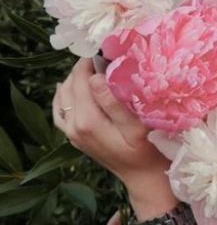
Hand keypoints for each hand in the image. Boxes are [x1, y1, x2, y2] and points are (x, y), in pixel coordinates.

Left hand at [52, 58, 178, 219]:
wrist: (144, 176)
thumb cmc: (148, 149)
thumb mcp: (136, 126)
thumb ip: (113, 103)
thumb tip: (96, 77)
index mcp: (87, 121)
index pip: (80, 79)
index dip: (91, 60)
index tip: (107, 47)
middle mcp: (73, 126)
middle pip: (70, 84)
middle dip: (84, 67)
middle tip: (105, 53)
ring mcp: (71, 132)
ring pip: (63, 94)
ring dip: (76, 78)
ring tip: (96, 66)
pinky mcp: (74, 135)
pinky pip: (60, 109)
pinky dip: (64, 94)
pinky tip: (74, 86)